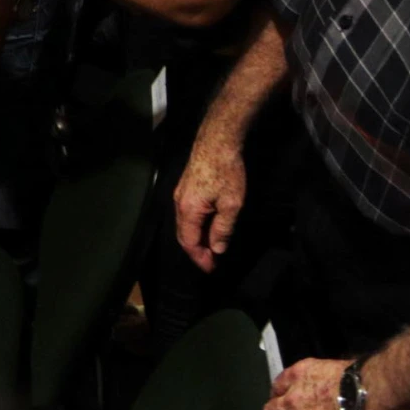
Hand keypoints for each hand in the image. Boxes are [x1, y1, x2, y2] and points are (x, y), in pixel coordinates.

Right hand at [174, 123, 246, 272]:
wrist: (218, 140)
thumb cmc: (226, 171)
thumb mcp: (231, 204)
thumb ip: (222, 229)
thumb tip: (217, 249)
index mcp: (188, 210)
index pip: (189, 242)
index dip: (200, 258)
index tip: (212, 269)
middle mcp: (178, 204)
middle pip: (183, 235)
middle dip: (197, 251)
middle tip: (212, 263)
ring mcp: (180, 194)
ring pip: (184, 224)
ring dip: (196, 239)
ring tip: (210, 249)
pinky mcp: (185, 187)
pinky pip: (187, 214)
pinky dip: (195, 226)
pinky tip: (206, 228)